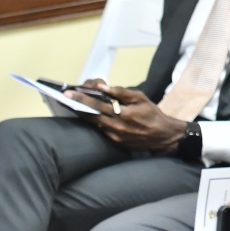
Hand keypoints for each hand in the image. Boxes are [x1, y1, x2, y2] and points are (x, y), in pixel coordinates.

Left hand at [67, 85, 186, 151]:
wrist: (163, 135)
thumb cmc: (153, 114)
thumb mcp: (141, 98)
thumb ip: (122, 92)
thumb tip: (103, 87)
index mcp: (123, 114)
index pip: (97, 105)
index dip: (81, 99)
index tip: (69, 94)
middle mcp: (116, 127)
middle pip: (90, 116)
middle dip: (77, 107)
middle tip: (66, 100)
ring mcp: (114, 137)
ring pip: (94, 124)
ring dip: (85, 116)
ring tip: (76, 107)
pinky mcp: (115, 143)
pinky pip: (102, 131)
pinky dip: (96, 123)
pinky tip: (93, 117)